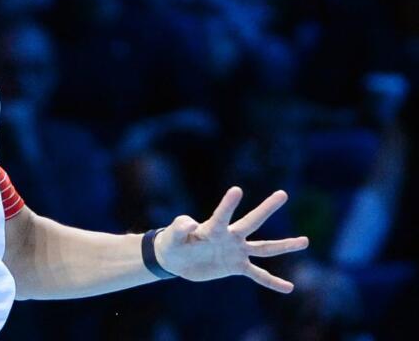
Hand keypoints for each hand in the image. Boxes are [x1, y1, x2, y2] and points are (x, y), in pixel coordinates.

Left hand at [154, 187, 307, 292]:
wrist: (176, 259)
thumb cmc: (173, 240)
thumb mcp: (172, 234)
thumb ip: (180, 227)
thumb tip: (191, 224)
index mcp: (212, 227)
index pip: (222, 216)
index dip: (227, 205)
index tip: (236, 190)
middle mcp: (229, 236)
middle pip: (251, 222)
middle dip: (266, 209)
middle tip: (282, 194)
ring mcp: (235, 251)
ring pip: (264, 248)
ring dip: (284, 245)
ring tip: (305, 241)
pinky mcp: (236, 267)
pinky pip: (258, 275)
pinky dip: (272, 282)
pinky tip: (289, 287)